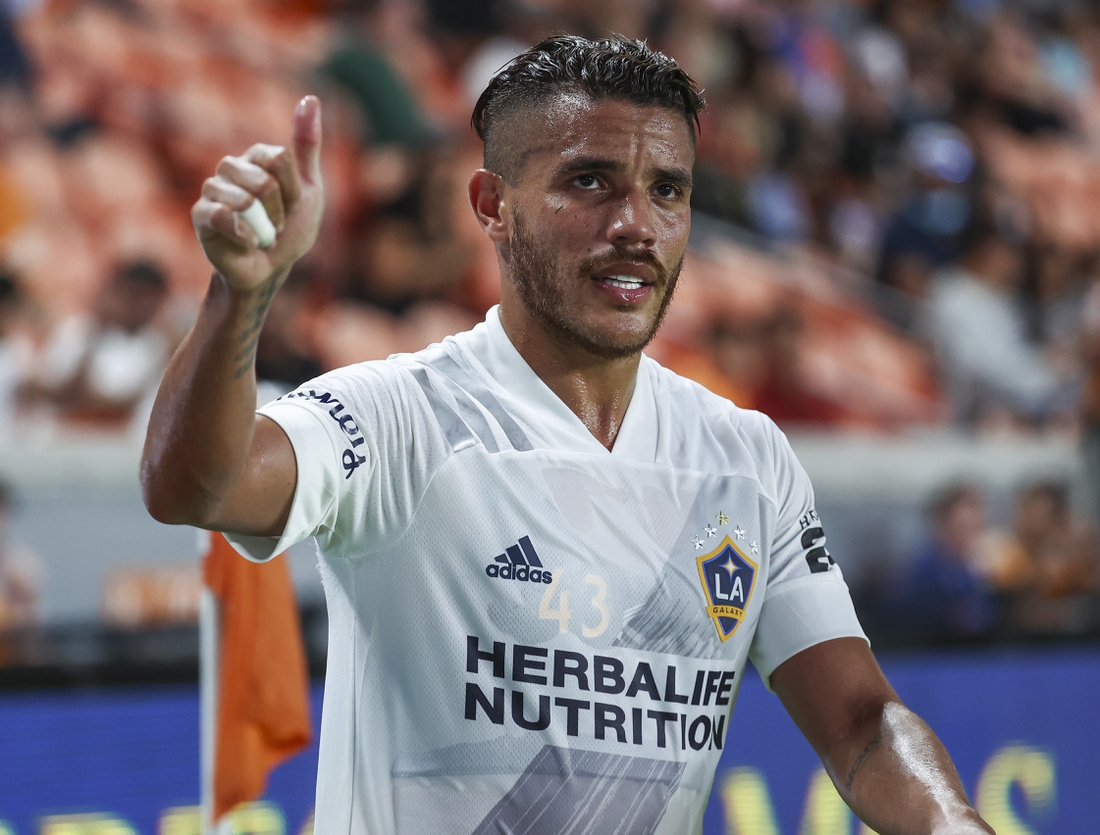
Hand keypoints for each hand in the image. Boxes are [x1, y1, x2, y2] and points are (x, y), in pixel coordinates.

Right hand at [191, 95, 324, 292]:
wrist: (271, 268)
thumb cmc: (289, 230)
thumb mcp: (309, 189)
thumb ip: (307, 146)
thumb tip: (310, 98)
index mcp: (256, 158)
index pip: (279, 158)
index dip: (293, 191)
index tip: (293, 206)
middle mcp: (231, 168)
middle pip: (264, 179)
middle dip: (280, 210)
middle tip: (277, 225)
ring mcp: (213, 190)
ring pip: (247, 199)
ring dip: (266, 226)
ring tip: (263, 235)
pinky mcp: (201, 215)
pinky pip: (223, 215)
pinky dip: (246, 235)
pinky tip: (249, 243)